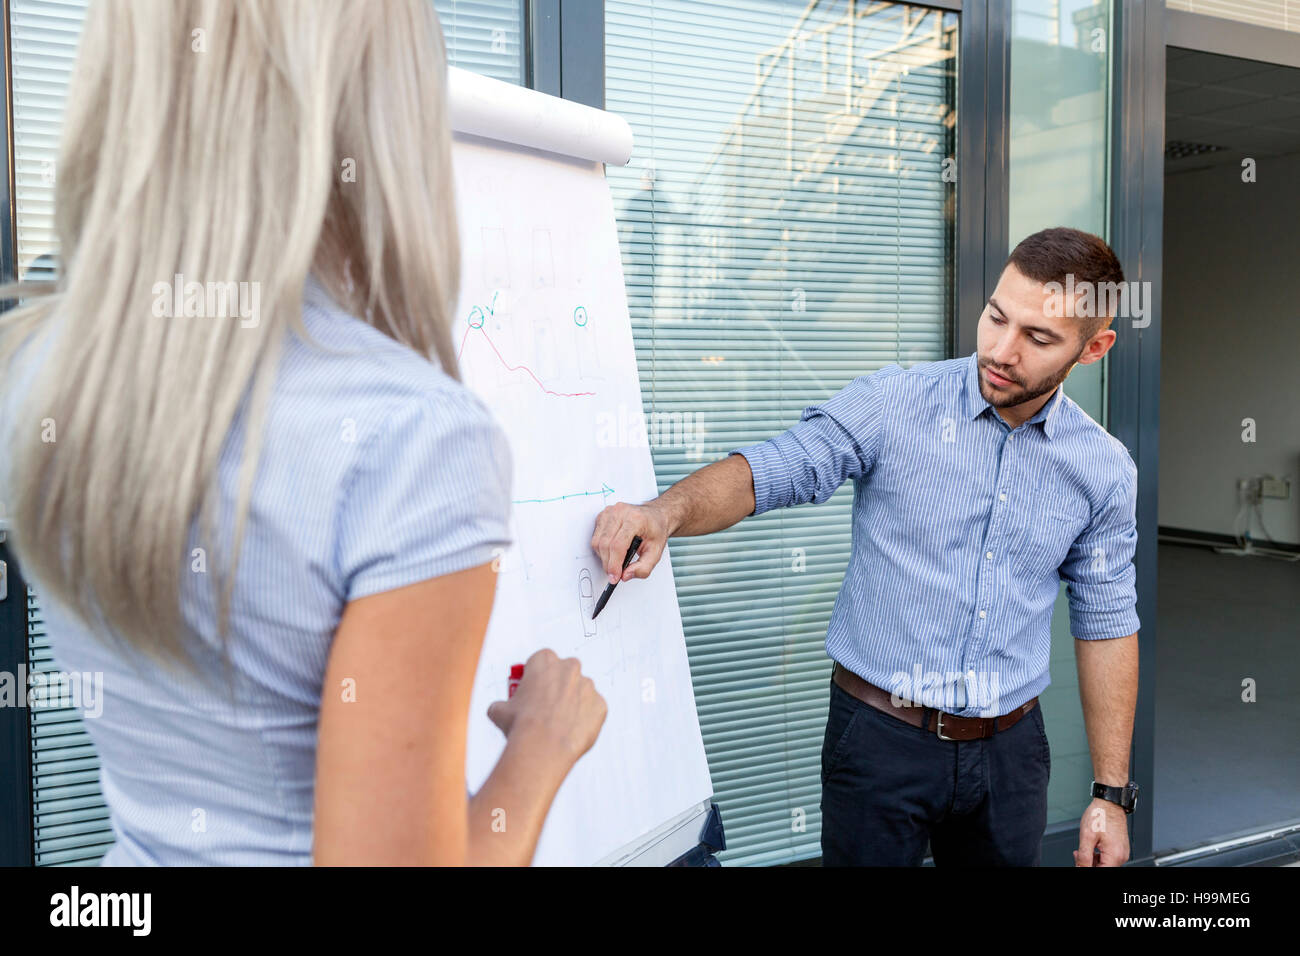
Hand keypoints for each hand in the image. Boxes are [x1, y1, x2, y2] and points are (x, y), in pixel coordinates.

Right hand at [486, 649, 606, 767]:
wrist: (543, 746)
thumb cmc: (520, 725)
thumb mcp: (499, 710)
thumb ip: (502, 704)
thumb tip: (498, 709)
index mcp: (545, 660)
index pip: (541, 660)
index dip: (536, 676)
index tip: (532, 690)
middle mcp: (570, 667)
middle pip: (564, 673)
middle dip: (558, 686)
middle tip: (546, 707)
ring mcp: (588, 686)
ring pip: (580, 691)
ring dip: (573, 702)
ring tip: (560, 723)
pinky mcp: (600, 705)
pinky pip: (593, 709)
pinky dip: (585, 718)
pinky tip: (572, 731)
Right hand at [590, 500, 670, 583]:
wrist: (655, 517)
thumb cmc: (656, 531)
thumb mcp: (657, 552)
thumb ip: (643, 568)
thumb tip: (625, 575)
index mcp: (636, 519)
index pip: (618, 545)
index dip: (614, 564)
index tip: (614, 577)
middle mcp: (620, 512)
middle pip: (605, 544)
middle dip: (608, 564)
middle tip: (614, 574)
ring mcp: (610, 512)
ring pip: (597, 542)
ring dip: (603, 557)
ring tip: (615, 562)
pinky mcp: (603, 515)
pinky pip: (595, 537)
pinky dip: (601, 549)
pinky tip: (611, 551)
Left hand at [1073, 798, 1130, 865]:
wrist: (1109, 803)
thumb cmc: (1100, 815)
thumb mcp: (1087, 836)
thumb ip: (1084, 856)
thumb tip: (1080, 867)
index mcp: (1115, 855)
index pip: (1100, 871)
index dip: (1087, 868)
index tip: (1079, 863)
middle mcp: (1121, 856)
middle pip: (1103, 868)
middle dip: (1089, 864)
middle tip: (1077, 855)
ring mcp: (1122, 852)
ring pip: (1105, 864)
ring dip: (1092, 860)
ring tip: (1082, 850)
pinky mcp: (1120, 848)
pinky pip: (1108, 857)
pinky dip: (1098, 855)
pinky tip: (1090, 848)